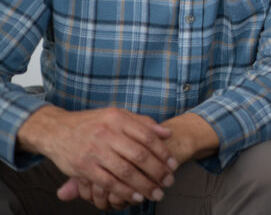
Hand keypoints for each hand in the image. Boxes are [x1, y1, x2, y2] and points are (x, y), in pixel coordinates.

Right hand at [17, 106, 176, 209]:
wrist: (56, 130)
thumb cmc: (92, 123)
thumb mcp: (117, 115)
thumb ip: (142, 123)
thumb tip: (167, 132)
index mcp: (118, 119)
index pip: (148, 137)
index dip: (163, 152)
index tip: (173, 164)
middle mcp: (108, 134)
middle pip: (140, 155)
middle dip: (157, 171)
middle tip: (169, 182)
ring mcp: (95, 151)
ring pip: (126, 171)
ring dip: (144, 185)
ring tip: (156, 193)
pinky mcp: (83, 167)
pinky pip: (108, 182)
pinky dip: (124, 192)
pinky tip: (135, 197)